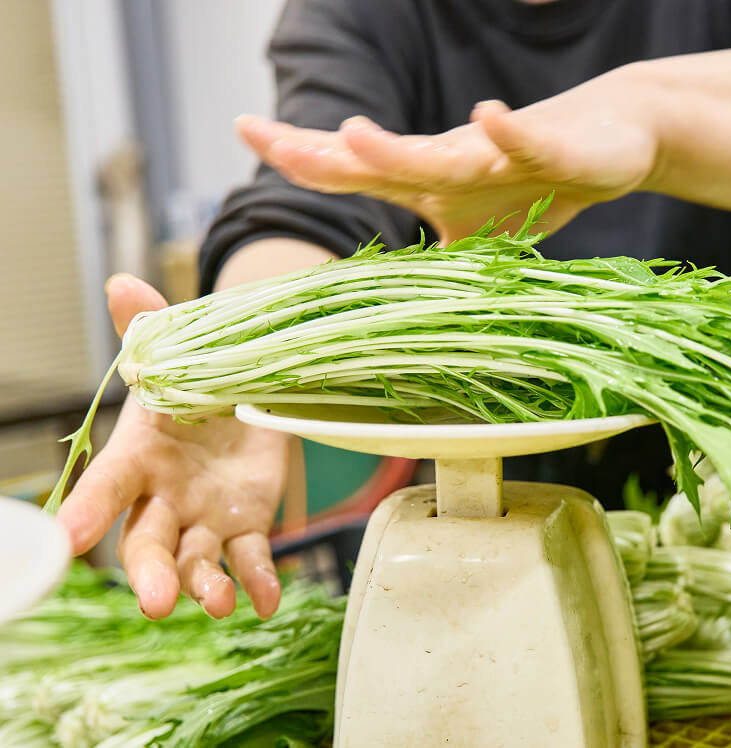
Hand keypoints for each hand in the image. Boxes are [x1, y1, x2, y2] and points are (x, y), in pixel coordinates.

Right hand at [56, 275, 296, 619]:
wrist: (247, 393)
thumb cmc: (198, 380)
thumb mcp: (177, 352)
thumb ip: (147, 327)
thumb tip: (124, 284)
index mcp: (140, 454)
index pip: (106, 485)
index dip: (87, 511)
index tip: (66, 541)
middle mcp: (165, 496)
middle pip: (147, 541)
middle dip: (149, 572)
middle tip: (155, 602)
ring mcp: (205, 517)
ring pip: (197, 560)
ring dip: (204, 585)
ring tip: (217, 604)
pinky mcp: (247, 525)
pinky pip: (251, 559)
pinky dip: (258, 582)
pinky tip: (268, 602)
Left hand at [235, 66, 657, 240]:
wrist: (610, 136)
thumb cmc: (536, 181)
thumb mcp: (477, 232)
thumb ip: (434, 261)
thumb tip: (395, 313)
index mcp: (429, 177)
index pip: (355, 168)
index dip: (303, 153)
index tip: (248, 132)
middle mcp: (451, 159)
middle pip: (379, 157)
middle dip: (322, 151)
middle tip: (263, 137)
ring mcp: (496, 152)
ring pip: (443, 152)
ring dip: (398, 149)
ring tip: (352, 137)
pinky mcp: (548, 148)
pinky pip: (525, 141)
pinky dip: (508, 132)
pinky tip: (488, 116)